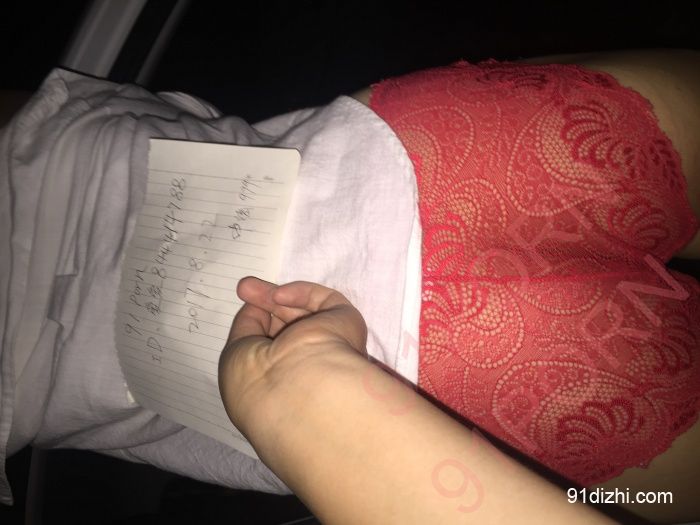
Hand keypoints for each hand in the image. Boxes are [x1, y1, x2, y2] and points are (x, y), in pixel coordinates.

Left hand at [218, 277, 367, 435]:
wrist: (301, 385)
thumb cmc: (260, 380)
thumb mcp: (236, 356)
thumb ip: (246, 329)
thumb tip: (254, 308)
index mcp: (285, 386)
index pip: (274, 351)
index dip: (256, 326)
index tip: (242, 307)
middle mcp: (311, 368)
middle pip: (289, 329)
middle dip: (265, 306)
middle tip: (245, 287)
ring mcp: (332, 347)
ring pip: (306, 313)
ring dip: (276, 296)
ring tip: (248, 286)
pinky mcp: (347, 324)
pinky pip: (325, 301)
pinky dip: (301, 294)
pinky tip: (279, 296)